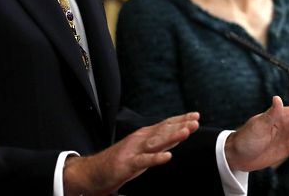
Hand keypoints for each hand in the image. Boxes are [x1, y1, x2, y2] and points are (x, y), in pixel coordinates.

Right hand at [63, 112, 199, 195]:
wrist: (92, 172)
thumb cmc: (120, 162)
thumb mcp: (143, 151)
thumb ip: (160, 144)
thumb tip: (178, 136)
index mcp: (145, 135)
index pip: (166, 125)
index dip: (181, 120)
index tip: (196, 116)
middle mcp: (140, 139)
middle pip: (163, 131)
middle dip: (180, 125)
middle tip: (195, 121)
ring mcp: (134, 150)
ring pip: (156, 142)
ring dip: (172, 136)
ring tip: (186, 132)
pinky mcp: (127, 164)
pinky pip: (144, 161)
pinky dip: (156, 158)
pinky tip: (168, 157)